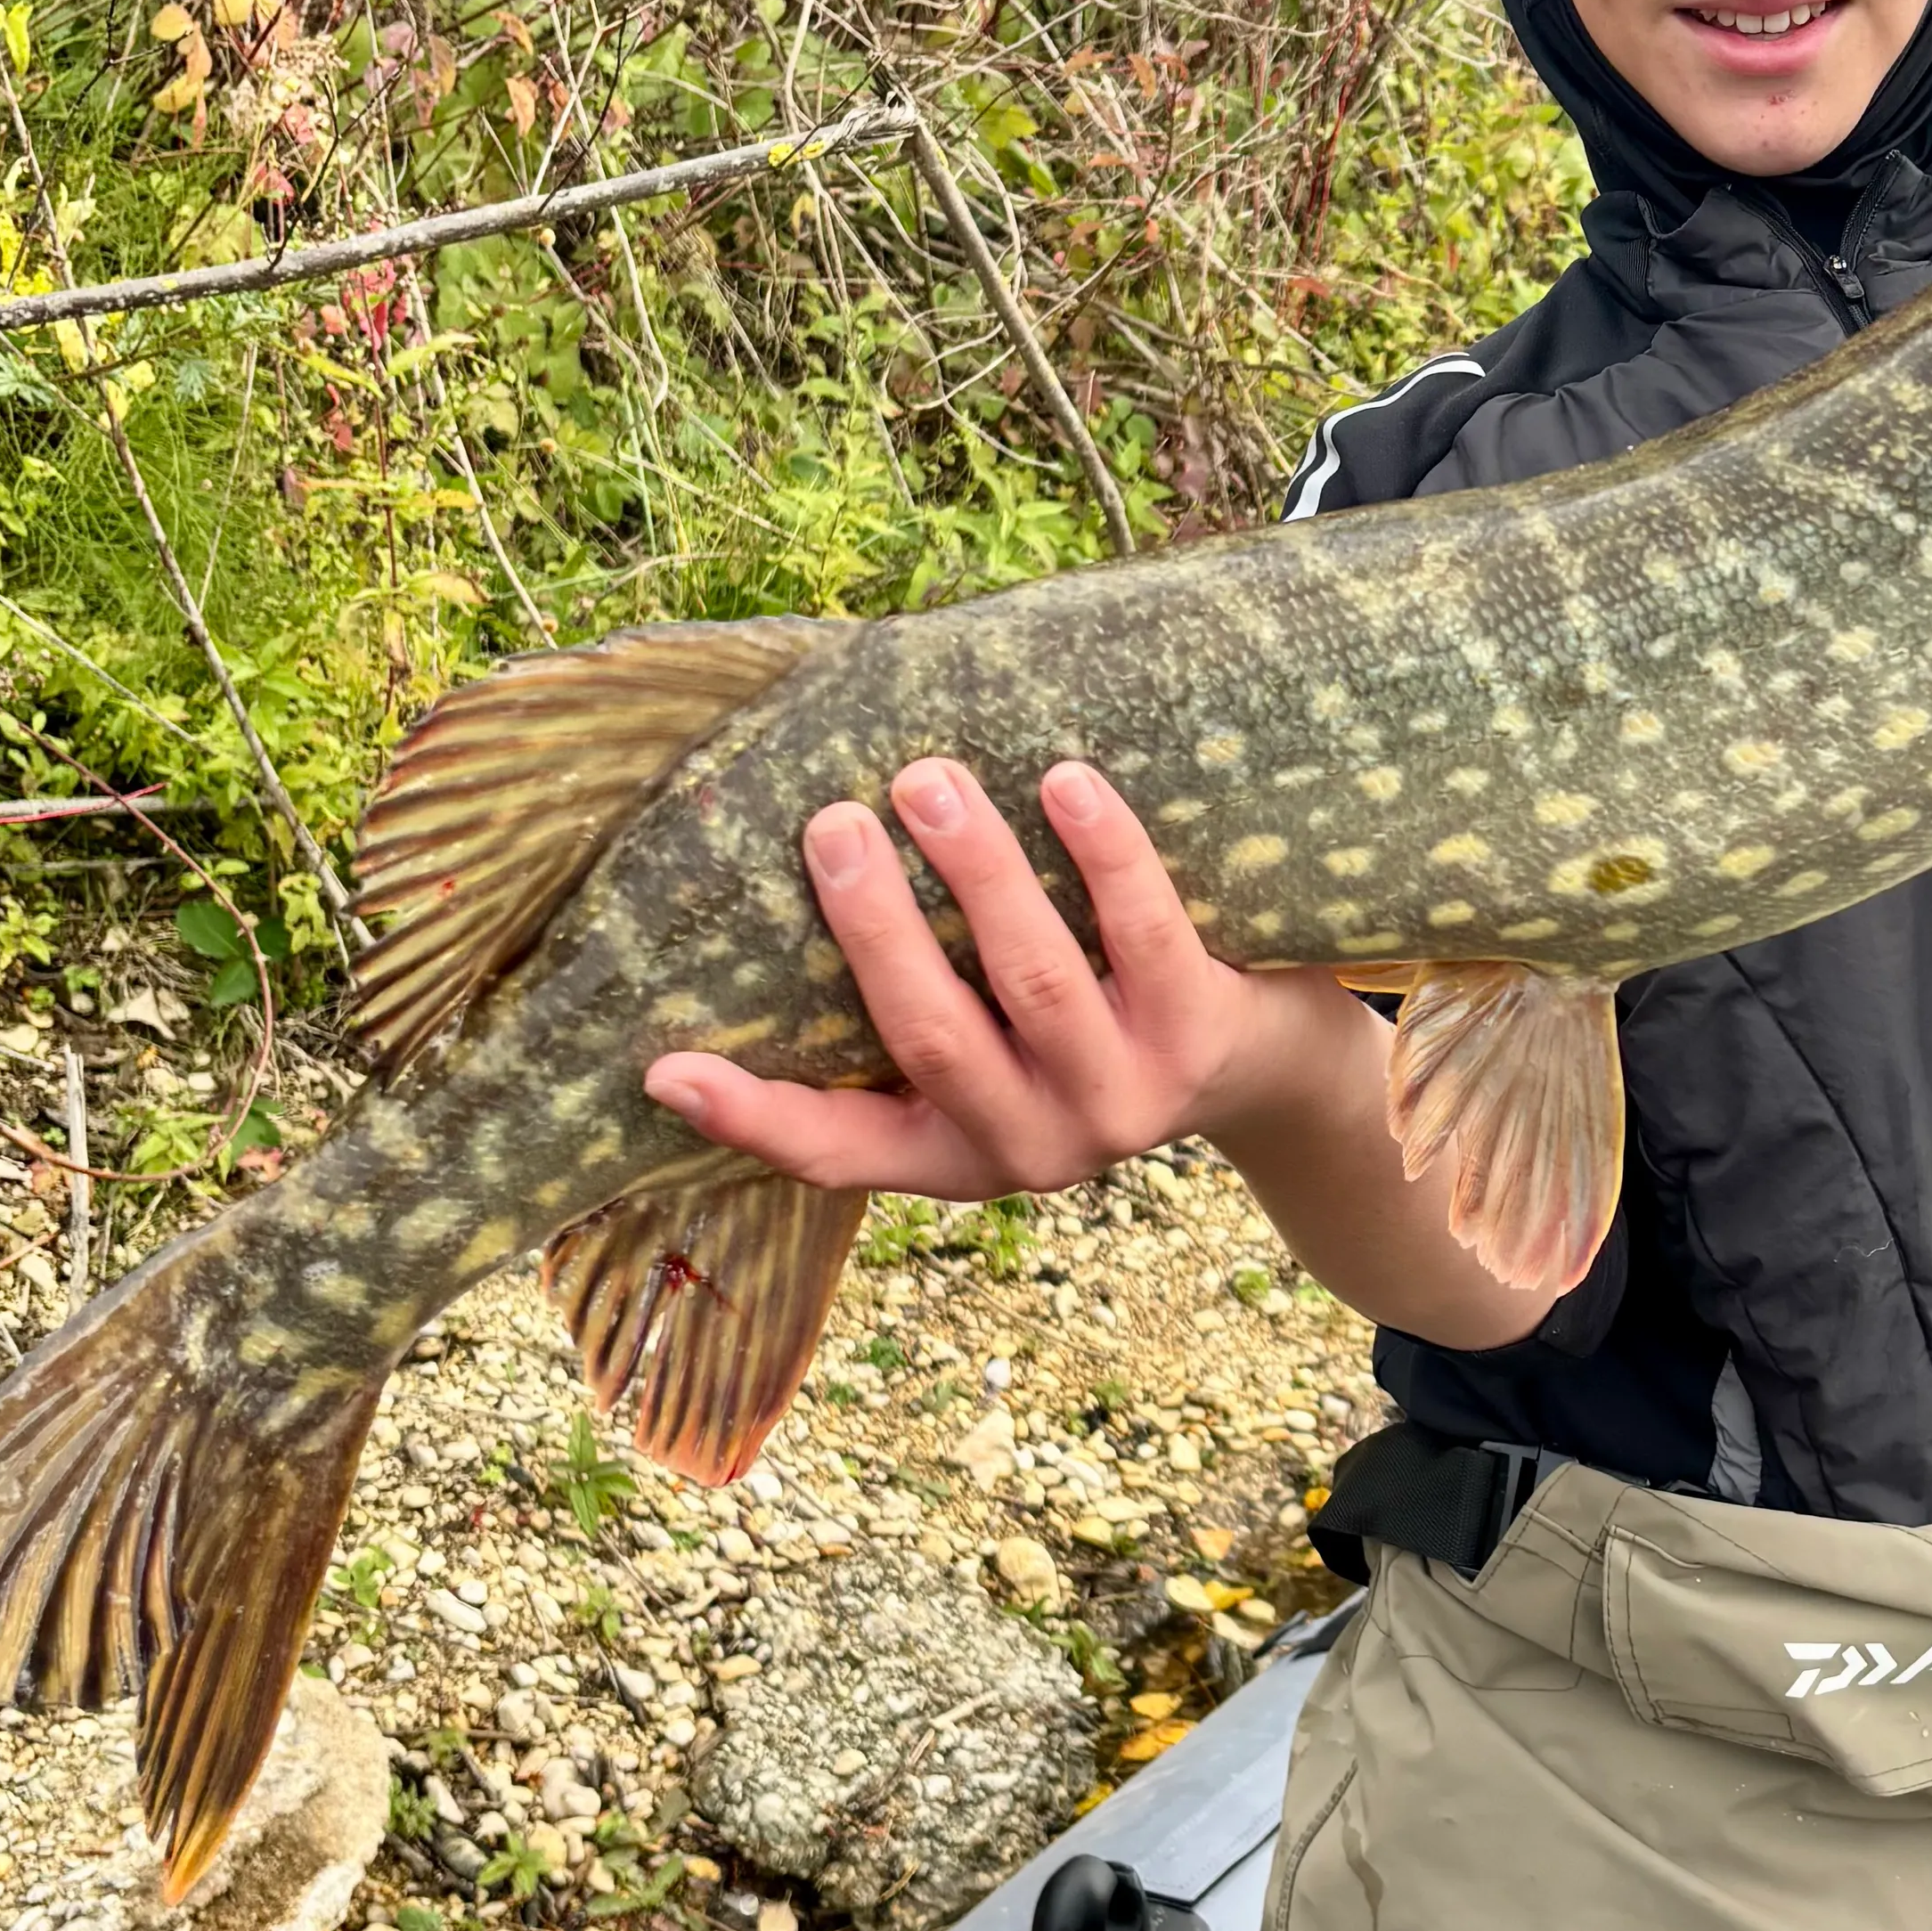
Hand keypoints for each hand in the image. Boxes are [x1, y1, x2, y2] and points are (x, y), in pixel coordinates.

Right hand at [643, 754, 1342, 1198]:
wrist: (1268, 1070)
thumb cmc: (1091, 1028)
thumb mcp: (998, 1055)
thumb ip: (917, 1004)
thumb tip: (796, 883)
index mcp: (957, 1152)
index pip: (836, 1152)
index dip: (749, 1117)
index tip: (663, 1068)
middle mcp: (1033, 1146)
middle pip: (930, 1035)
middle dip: (873, 926)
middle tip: (830, 822)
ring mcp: (1121, 1098)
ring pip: (1033, 977)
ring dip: (976, 871)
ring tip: (927, 778)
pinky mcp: (1202, 1037)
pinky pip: (1143, 931)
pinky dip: (1101, 853)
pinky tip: (1066, 779)